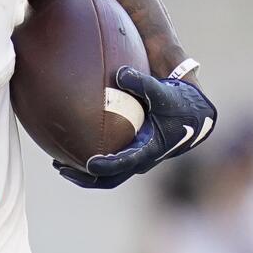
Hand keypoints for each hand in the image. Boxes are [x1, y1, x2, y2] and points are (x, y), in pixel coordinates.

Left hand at [55, 66, 216, 188]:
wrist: (193, 114)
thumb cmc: (178, 102)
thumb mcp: (163, 92)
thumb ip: (142, 83)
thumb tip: (120, 73)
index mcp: (150, 149)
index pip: (124, 163)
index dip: (106, 165)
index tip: (88, 164)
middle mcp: (141, 160)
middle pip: (110, 179)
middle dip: (85, 178)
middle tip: (61, 169)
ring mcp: (136, 160)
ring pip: (108, 175)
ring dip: (84, 173)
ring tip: (59, 164)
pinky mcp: (132, 154)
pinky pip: (109, 163)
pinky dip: (91, 160)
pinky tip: (70, 146)